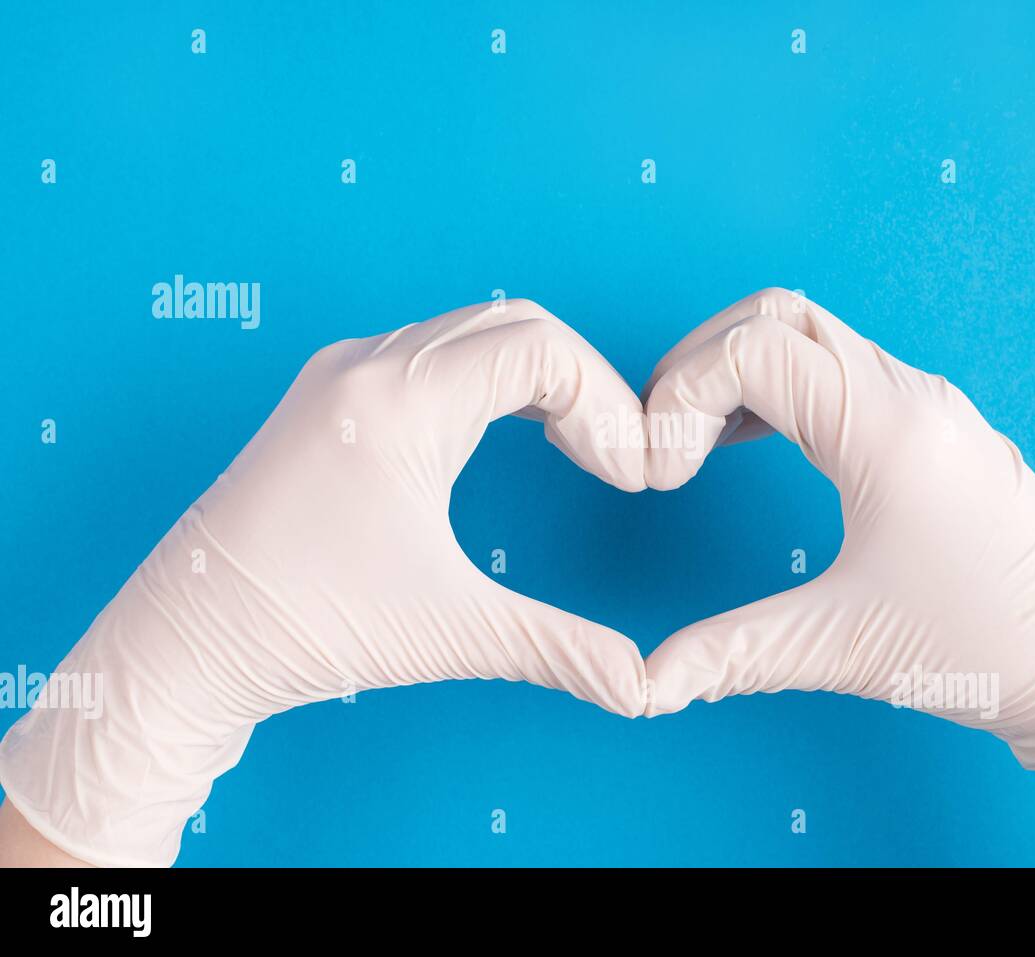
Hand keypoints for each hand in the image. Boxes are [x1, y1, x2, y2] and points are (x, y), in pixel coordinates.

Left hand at [0, 299, 647, 866]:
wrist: (183, 644)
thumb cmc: (301, 626)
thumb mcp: (448, 631)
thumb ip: (559, 649)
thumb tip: (642, 687)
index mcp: (398, 398)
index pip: (542, 347)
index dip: (608, 406)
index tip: (628, 479)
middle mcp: (366, 365)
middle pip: (515, 326)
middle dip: (585, 387)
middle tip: (616, 460)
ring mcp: (340, 376)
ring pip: (472, 335)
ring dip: (539, 380)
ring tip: (579, 448)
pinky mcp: (328, 401)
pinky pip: (432, 356)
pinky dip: (492, 384)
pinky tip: (512, 435)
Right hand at [641, 288, 1034, 866]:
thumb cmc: (988, 648)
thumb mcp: (843, 648)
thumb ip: (731, 654)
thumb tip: (646, 682)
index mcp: (887, 429)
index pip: (753, 350)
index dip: (681, 397)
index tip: (662, 470)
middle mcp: (911, 395)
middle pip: (777, 314)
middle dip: (700, 363)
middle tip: (663, 438)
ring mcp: (929, 404)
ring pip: (811, 332)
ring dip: (739, 368)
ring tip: (694, 441)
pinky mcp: (935, 427)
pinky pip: (842, 368)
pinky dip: (781, 385)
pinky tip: (750, 441)